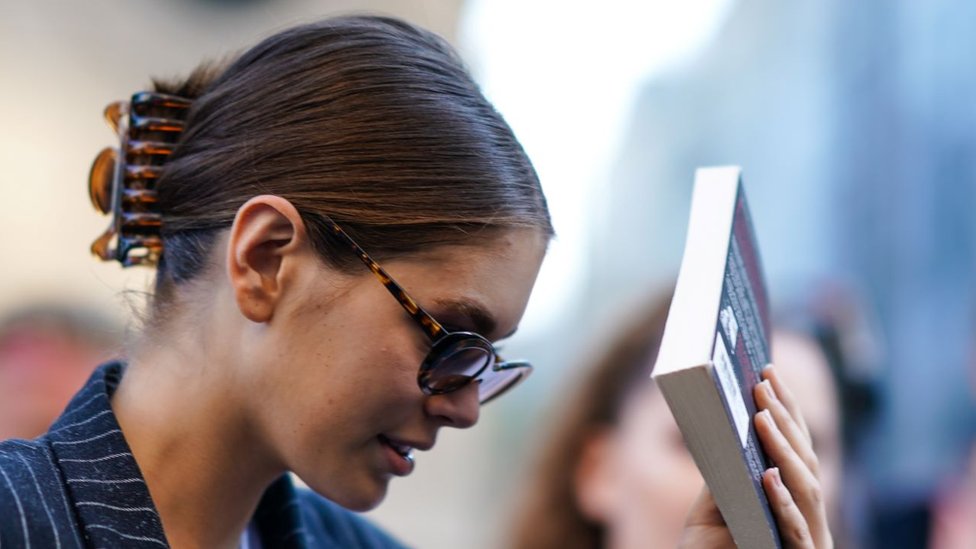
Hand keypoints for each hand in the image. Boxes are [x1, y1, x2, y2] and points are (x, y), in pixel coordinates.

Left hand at [678, 365, 832, 547]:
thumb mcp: (711, 514)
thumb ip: (723, 478)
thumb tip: (722, 428)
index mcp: (789, 501)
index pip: (793, 448)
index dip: (785, 408)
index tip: (767, 368)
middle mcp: (806, 519)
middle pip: (805, 462)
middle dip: (786, 419)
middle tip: (762, 381)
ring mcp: (807, 543)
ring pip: (808, 490)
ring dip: (786, 450)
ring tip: (763, 416)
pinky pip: (795, 533)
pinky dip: (784, 503)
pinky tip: (768, 475)